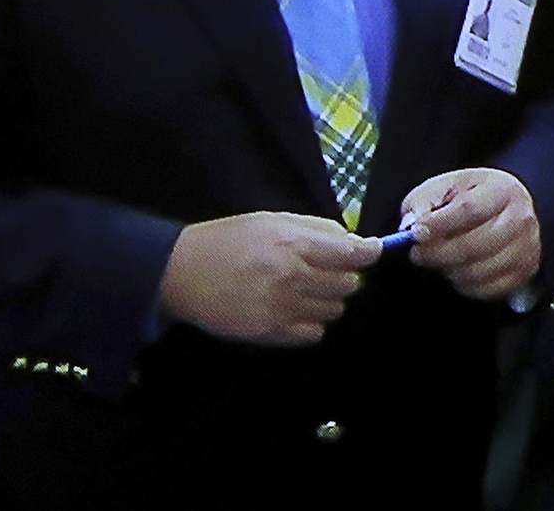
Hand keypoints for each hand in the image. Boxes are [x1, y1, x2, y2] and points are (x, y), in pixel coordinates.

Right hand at [159, 212, 378, 346]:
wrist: (182, 271)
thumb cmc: (228, 241)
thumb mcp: (273, 221)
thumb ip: (316, 229)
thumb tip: (352, 240)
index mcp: (295, 244)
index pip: (353, 254)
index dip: (369, 252)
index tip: (371, 251)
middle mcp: (292, 276)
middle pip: (349, 284)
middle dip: (345, 276)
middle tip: (327, 270)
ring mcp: (282, 307)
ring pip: (334, 310)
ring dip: (328, 300)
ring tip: (305, 290)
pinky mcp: (269, 332)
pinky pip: (314, 333)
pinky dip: (312, 323)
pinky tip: (295, 309)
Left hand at [400, 168, 541, 299]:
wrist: (503, 208)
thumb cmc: (470, 197)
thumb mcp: (445, 186)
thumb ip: (425, 201)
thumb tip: (414, 225)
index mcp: (503, 189)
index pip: (470, 210)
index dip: (439, 224)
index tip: (416, 233)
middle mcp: (522, 217)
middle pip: (476, 245)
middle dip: (439, 253)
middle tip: (418, 254)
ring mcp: (527, 247)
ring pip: (479, 271)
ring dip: (449, 270)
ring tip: (438, 260)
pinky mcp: (525, 271)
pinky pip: (487, 289)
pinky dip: (464, 285)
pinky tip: (456, 270)